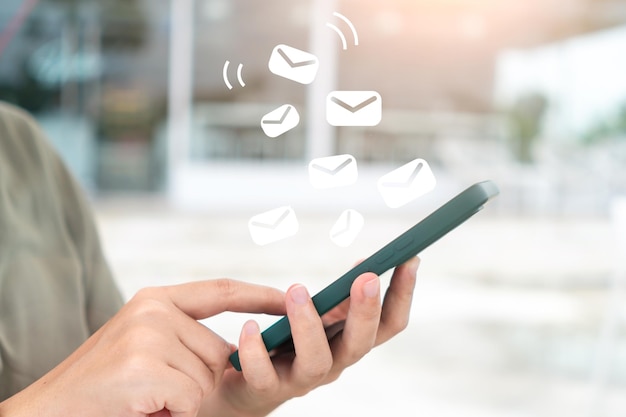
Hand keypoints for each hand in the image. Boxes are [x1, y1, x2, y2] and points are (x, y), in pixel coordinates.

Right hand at [0, 280, 284, 416]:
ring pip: (206, 379)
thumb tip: (236, 350)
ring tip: (146, 399)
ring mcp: (148, 335)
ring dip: (184, 400)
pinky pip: (191, 398)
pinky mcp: (144, 367)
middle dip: (201, 380)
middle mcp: (153, 309)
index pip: (221, 290)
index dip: (258, 294)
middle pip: (218, 349)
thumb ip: (183, 336)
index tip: (288, 296)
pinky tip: (145, 408)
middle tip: (158, 392)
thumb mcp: (143, 346)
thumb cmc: (103, 385)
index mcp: (155, 299)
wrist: (47, 411)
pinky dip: (175, 413)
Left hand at [203, 257, 419, 416]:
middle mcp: (332, 363)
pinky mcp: (265, 389)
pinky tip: (250, 326)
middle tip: (368, 277)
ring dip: (309, 324)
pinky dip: (256, 350)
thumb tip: (364, 268)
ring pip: (316, 361)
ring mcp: (301, 379)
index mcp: (348, 342)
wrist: (243, 386)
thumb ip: (338, 300)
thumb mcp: (316, 315)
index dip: (403, 294)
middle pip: (361, 345)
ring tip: (297, 290)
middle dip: (367, 311)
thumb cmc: (283, 343)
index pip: (388, 324)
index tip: (410, 258)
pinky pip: (264, 374)